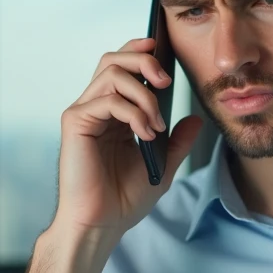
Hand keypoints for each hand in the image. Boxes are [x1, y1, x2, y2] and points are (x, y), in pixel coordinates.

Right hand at [52, 37, 202, 237]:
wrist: (104, 223)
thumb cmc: (125, 197)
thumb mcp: (163, 164)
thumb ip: (177, 140)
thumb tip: (197, 119)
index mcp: (113, 112)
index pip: (123, 66)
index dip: (141, 50)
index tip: (163, 49)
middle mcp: (95, 106)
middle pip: (114, 58)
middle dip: (144, 60)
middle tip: (166, 81)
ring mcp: (84, 112)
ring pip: (112, 73)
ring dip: (143, 93)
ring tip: (157, 122)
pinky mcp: (75, 122)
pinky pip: (108, 100)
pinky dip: (134, 112)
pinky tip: (146, 133)